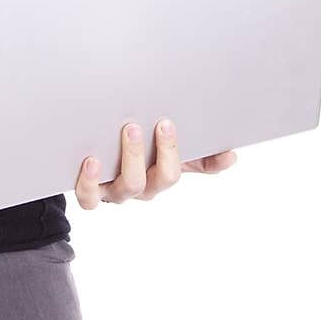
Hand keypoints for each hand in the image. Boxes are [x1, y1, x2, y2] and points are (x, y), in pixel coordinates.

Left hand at [75, 118, 237, 207]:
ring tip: (130, 130)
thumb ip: (198, 155)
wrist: (92, 156)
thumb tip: (231, 155)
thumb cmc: (136, 153)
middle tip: (160, 122)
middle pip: (154, 181)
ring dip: (130, 160)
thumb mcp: (165, 153)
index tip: (173, 124)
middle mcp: (139, 188)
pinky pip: (89, 197)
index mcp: (159, 177)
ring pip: (126, 188)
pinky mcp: (89, 193)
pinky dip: (90, 182)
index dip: (181, 154)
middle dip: (161, 152)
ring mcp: (114, 191)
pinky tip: (91, 160)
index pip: (176, 173)